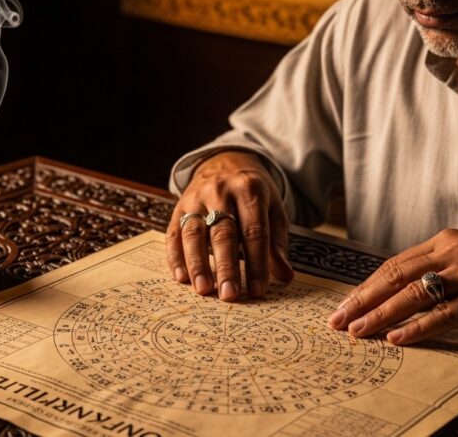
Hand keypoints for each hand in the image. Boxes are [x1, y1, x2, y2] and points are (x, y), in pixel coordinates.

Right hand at [166, 151, 293, 300]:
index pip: (254, 231)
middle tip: (229, 295)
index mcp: (249, 190)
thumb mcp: (272, 208)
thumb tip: (284, 277)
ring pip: (194, 233)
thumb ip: (277, 242)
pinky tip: (181, 277)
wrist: (224, 162)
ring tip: (203, 289)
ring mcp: (196, 198)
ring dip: (197, 263)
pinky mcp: (179, 207)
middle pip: (223, 233)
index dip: (257, 262)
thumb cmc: (253, 192)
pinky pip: (174, 233)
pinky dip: (175, 257)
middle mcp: (220, 191)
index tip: (258, 289)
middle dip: (226, 266)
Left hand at [327, 228, 457, 344]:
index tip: (345, 304)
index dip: (366, 286)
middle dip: (362, 300)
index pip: (394, 265)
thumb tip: (410, 288)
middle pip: (395, 277)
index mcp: (446, 241)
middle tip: (336, 320)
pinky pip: (446, 314)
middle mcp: (453, 252)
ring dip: (380, 315)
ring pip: (413, 295)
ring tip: (356, 332)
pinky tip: (397, 338)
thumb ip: (444, 267)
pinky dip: (418, 327)